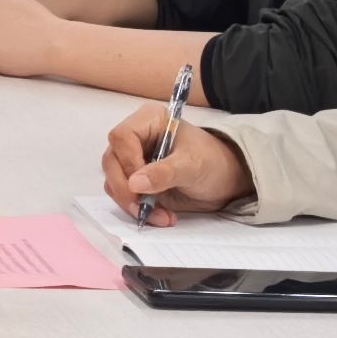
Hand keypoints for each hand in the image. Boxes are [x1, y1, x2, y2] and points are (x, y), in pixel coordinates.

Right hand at [104, 103, 253, 223]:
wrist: (225, 180)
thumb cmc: (213, 161)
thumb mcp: (192, 165)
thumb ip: (165, 173)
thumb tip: (134, 183)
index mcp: (148, 121)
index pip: (121, 137)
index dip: (127, 161)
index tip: (141, 183)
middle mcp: (135, 139)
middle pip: (111, 161)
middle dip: (125, 189)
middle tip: (143, 208)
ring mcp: (133, 161)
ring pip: (113, 182)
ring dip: (132, 204)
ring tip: (160, 216)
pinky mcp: (135, 182)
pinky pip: (123, 196)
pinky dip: (138, 210)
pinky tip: (161, 216)